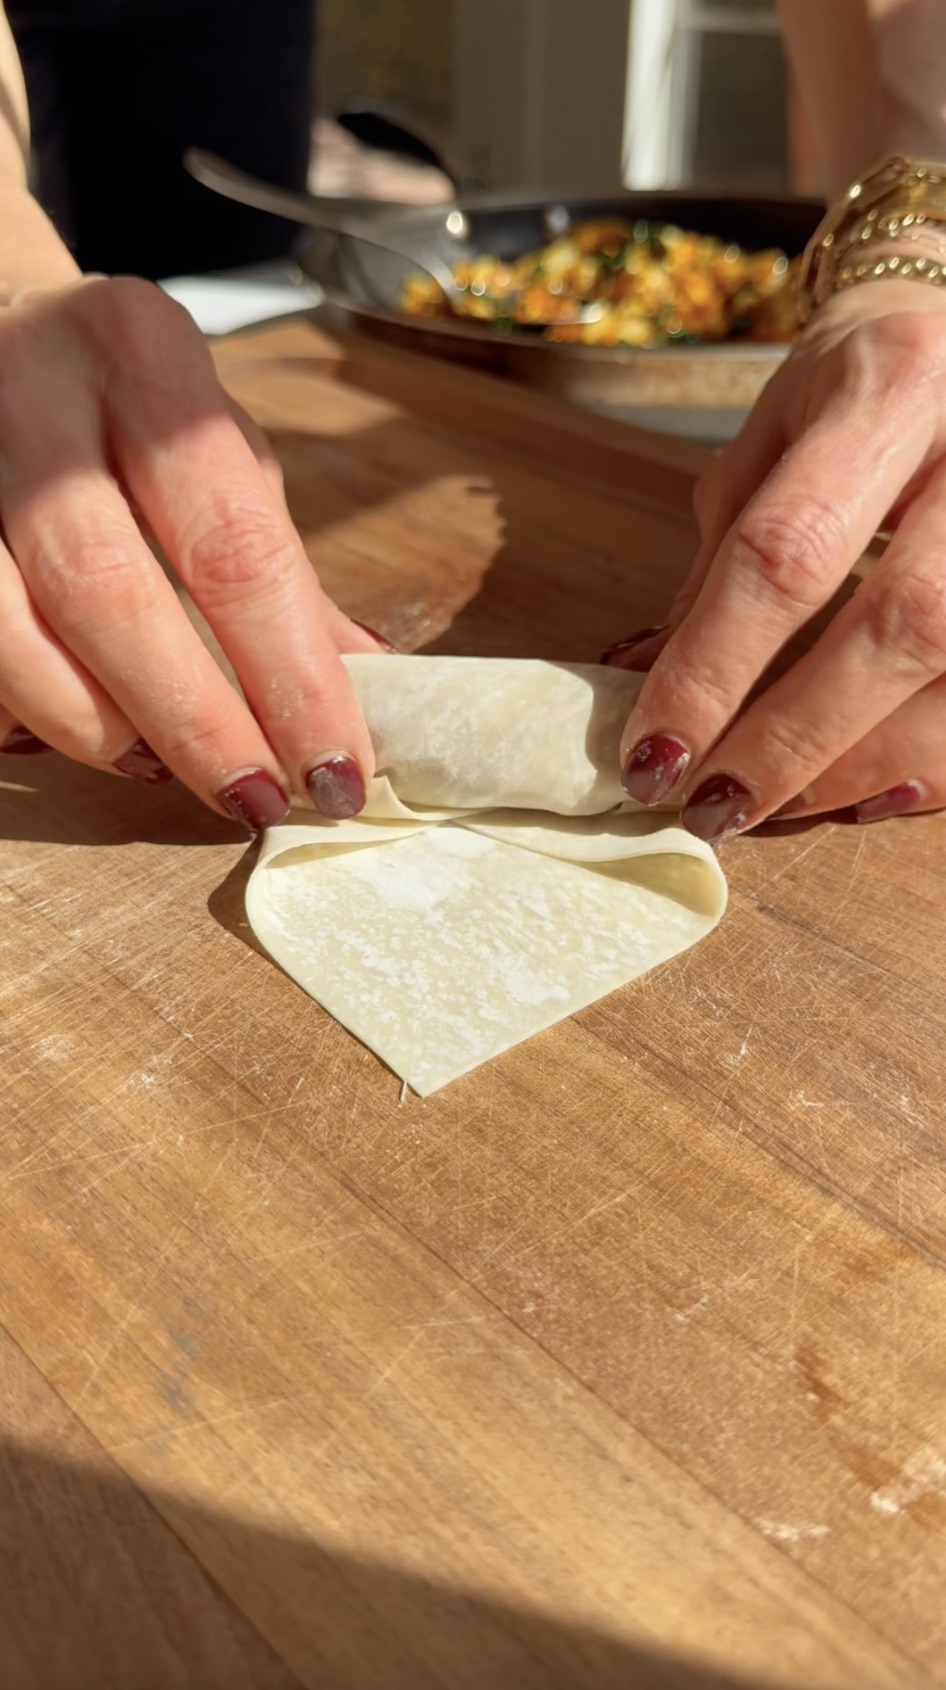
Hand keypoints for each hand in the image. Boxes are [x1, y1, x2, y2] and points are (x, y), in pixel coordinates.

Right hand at [0, 277, 387, 828]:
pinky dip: (16, 705)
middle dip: (192, 719)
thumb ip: (281, 569)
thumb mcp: (216, 450)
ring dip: (92, 724)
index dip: (291, 677)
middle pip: (109, 590)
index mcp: (146, 356)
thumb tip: (365, 690)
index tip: (336, 770)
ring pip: (7, 624)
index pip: (234, 544)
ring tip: (154, 766)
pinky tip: (63, 728)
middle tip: (253, 796)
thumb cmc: (125, 401)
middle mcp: (34, 389)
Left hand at [604, 278, 945, 838]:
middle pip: (899, 626)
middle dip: (794, 738)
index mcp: (890, 387)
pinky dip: (930, 766)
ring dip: (861, 766)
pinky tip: (866, 793)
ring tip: (774, 805)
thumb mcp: (775, 433)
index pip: (787, 552)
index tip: (652, 753)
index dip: (713, 669)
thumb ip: (721, 555)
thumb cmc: (863, 381)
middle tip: (713, 806)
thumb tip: (645, 681)